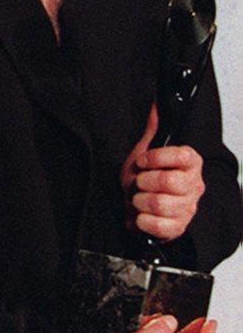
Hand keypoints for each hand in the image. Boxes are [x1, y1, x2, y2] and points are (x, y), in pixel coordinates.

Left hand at [122, 107, 204, 242]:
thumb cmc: (144, 181)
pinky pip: (158, 225)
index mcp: (189, 164)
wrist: (138, 209)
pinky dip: (142, 221)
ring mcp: (188, 208)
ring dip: (140, 202)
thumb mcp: (145, 154)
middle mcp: (194, 185)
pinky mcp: (178, 228)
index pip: (183, 155)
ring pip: (161, 204)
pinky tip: (141, 215)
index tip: (142, 161)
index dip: (157, 158)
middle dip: (144, 183)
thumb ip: (153, 132)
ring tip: (139, 200)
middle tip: (139, 184)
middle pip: (169, 182)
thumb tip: (157, 105)